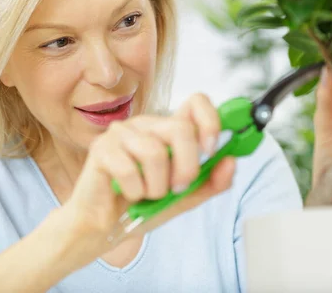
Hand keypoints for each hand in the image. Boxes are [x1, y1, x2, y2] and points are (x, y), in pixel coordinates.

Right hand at [62, 93, 234, 253]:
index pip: (196, 102)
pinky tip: (127, 194)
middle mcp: (145, 125)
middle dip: (187, 166)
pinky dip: (135, 191)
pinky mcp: (101, 148)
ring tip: (147, 194)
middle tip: (178, 188)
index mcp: (167, 130)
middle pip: (180, 128)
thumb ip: (210, 182)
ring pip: (155, 151)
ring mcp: (121, 133)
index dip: (211, 122)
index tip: (212, 149)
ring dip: (157, 186)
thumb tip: (231, 160)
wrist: (102, 229)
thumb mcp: (184, 198)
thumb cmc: (140, 207)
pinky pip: (130, 168)